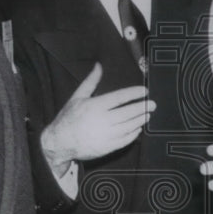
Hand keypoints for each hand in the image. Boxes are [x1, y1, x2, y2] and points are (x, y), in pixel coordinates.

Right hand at [40, 63, 154, 170]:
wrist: (59, 143)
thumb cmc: (68, 118)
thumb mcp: (77, 97)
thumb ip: (91, 81)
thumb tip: (99, 65)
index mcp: (95, 106)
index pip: (121, 97)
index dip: (135, 93)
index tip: (145, 91)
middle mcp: (102, 120)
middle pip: (128, 112)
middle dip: (143, 107)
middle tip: (153, 104)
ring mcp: (106, 135)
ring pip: (129, 126)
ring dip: (140, 120)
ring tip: (147, 115)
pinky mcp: (107, 148)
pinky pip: (125, 140)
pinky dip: (133, 134)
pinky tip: (137, 129)